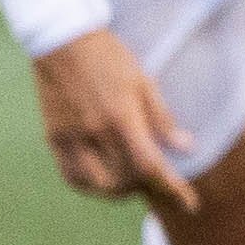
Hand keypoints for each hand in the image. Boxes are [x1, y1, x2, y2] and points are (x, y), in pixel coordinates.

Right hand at [34, 28, 193, 206]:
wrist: (62, 41)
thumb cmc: (108, 58)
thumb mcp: (144, 82)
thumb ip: (162, 118)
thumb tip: (186, 147)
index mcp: (122, 118)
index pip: (150, 165)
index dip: (172, 188)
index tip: (190, 203)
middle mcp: (95, 133)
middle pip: (125, 179)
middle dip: (146, 186)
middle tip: (157, 180)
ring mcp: (71, 138)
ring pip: (98, 184)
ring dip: (119, 190)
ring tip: (131, 182)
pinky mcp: (54, 138)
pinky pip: (71, 176)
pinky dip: (91, 185)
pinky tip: (103, 179)